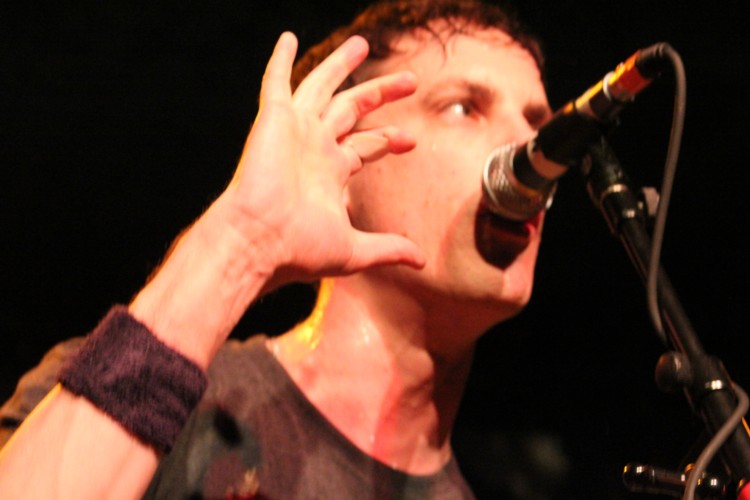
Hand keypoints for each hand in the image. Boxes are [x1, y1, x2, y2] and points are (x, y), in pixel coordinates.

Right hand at [219, 32, 424, 287]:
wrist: (260, 242)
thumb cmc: (298, 251)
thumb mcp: (354, 250)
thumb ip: (388, 249)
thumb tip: (421, 262)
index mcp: (330, 173)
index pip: (364, 146)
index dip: (389, 140)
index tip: (413, 140)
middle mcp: (313, 148)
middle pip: (352, 109)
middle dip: (381, 94)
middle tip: (410, 80)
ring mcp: (293, 131)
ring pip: (321, 87)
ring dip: (341, 65)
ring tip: (362, 44)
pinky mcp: (273, 119)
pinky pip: (275, 82)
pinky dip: (279, 59)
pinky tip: (287, 38)